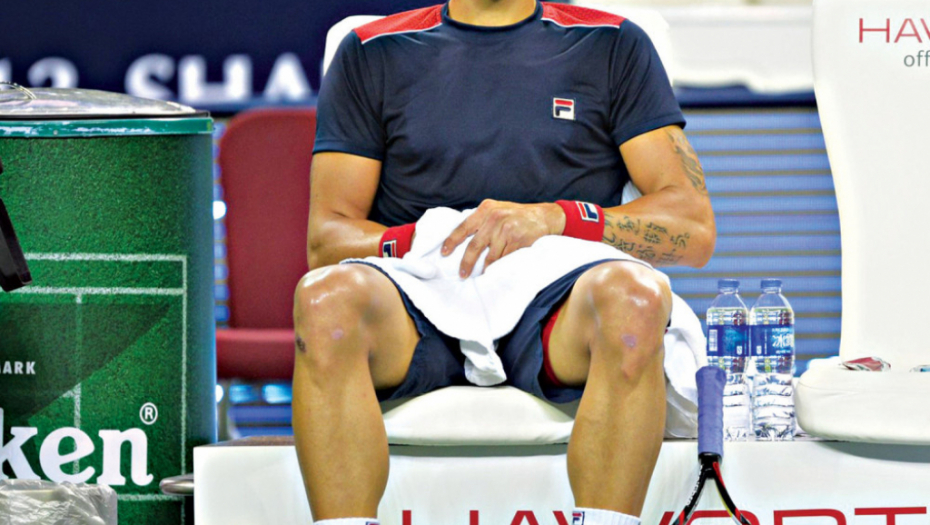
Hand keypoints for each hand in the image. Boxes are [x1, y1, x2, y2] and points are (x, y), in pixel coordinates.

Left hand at [441, 199, 565, 277]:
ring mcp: (506, 229)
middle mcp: (494, 218)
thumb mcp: (498, 210)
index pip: (463, 227)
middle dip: (466, 263)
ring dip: (486, 268)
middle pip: (474, 246)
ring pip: (490, 256)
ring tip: (483, 274)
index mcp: (486, 209)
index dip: (451, 241)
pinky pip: (504, 259)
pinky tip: (498, 270)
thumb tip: (462, 239)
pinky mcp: (518, 241)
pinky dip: (500, 267)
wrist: (545, 216)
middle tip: (463, 274)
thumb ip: (482, 220)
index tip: (444, 253)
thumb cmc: (518, 215)